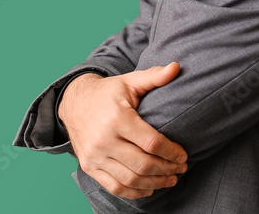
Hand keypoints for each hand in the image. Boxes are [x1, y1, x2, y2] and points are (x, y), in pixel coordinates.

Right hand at [59, 63, 188, 198]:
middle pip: (143, 164)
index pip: (151, 143)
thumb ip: (154, 76)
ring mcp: (95, 156)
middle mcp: (104, 140)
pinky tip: (150, 188)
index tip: (184, 155)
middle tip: (181, 169)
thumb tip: (176, 67)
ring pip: (130, 179)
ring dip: (155, 183)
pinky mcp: (89, 167)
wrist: (74, 102)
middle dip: (167, 169)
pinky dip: (134, 192)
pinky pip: (114, 187)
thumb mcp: (129, 81)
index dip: (171, 152)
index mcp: (117, 118)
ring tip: (171, 179)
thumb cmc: (107, 93)